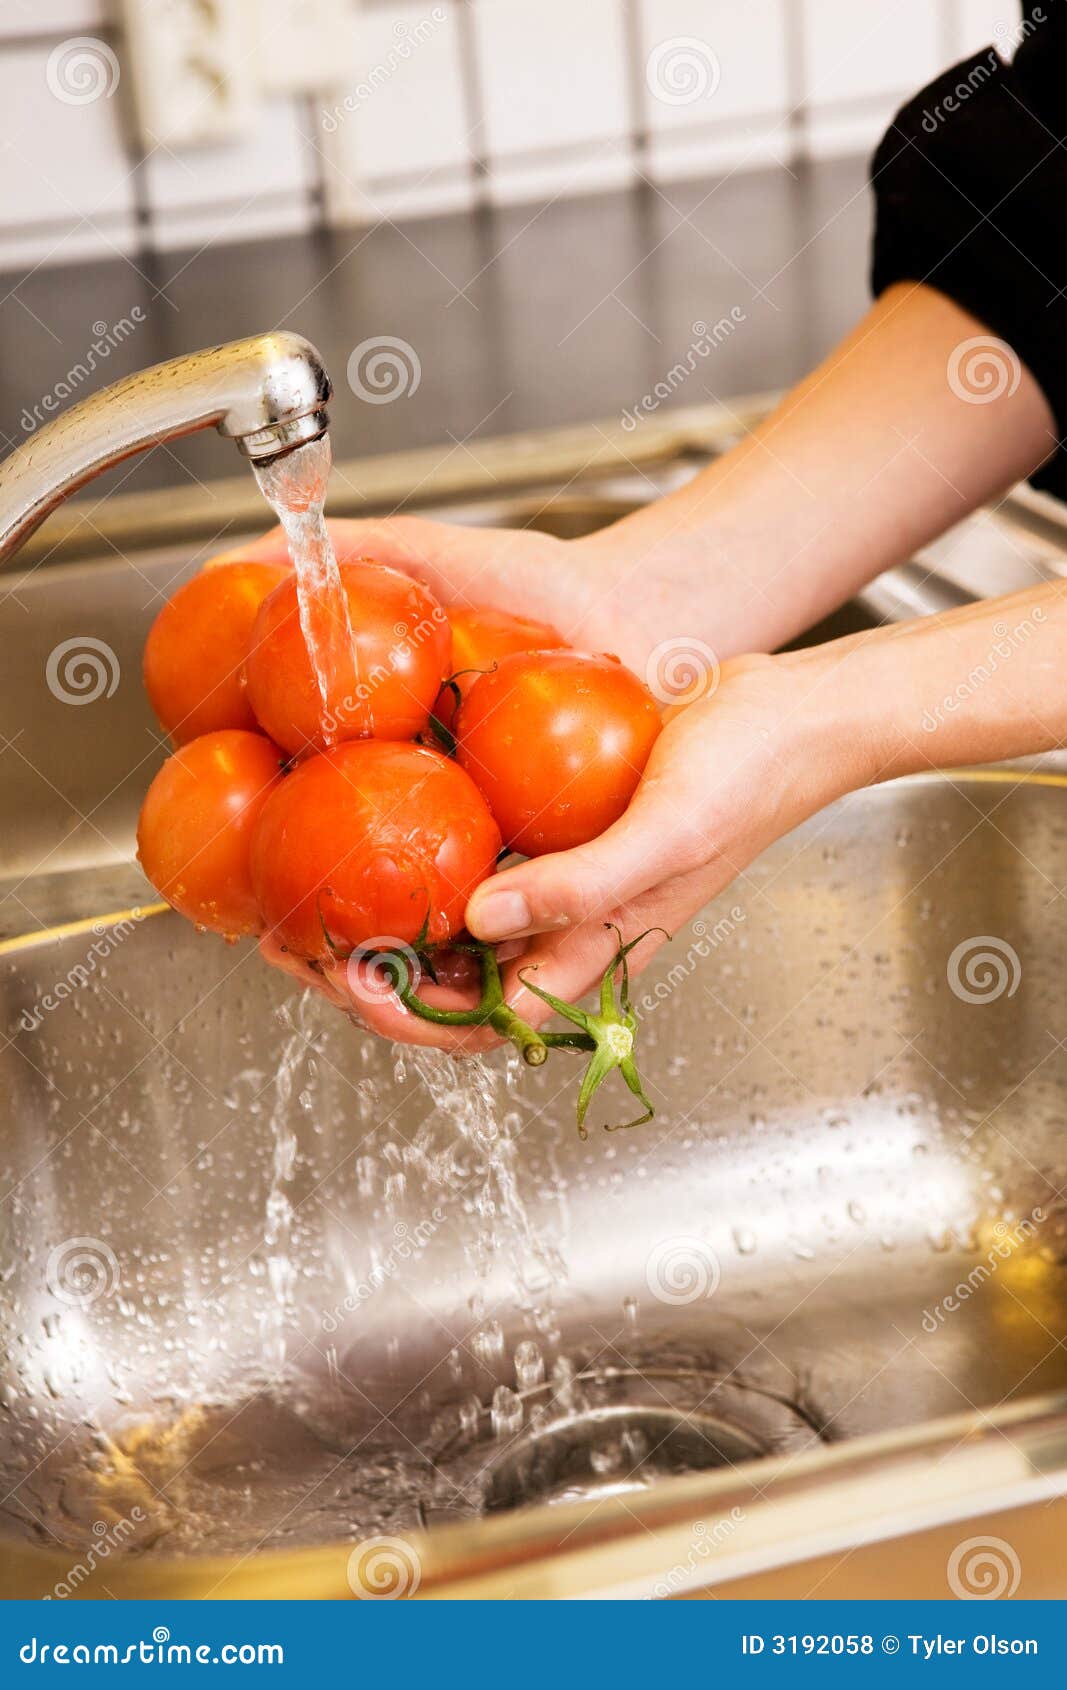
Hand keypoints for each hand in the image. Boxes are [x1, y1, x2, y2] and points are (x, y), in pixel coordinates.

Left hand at [256, 640, 877, 1052]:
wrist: (791, 717)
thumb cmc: (747, 778)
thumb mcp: (665, 834)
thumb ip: (582, 887)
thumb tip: (480, 923)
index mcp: (598, 951)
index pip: (487, 1020)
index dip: (407, 1015)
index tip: (343, 972)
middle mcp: (573, 930)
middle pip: (455, 988)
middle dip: (370, 981)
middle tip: (295, 939)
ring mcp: (565, 883)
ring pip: (457, 933)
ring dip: (385, 927)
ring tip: (315, 897)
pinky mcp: (560, 834)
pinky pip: (480, 865)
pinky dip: (425, 864)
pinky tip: (383, 829)